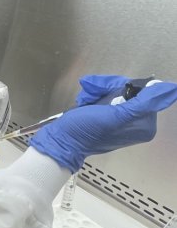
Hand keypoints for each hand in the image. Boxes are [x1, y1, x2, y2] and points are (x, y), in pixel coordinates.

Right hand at [30, 77, 176, 171]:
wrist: (62, 139)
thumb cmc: (85, 132)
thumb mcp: (114, 116)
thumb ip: (143, 104)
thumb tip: (169, 91)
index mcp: (145, 126)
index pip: (144, 92)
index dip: (125, 87)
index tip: (110, 92)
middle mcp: (136, 123)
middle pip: (130, 90)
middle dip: (109, 88)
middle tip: (94, 96)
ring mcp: (123, 119)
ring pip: (117, 90)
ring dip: (99, 90)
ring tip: (87, 99)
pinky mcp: (110, 115)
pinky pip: (108, 95)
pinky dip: (96, 95)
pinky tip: (86, 102)